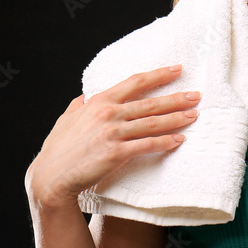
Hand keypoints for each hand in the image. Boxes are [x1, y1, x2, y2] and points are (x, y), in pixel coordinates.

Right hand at [25, 65, 199, 208]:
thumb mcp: (66, 119)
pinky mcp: (116, 153)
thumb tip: (84, 96)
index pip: (135, 82)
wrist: (50, 177)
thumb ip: (78, 106)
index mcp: (99, 101)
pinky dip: (165, 142)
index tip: (177, 70)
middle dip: (176, 98)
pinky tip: (179, 140)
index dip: (158, 75)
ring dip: (176, 119)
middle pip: (150, 103)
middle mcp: (108, 114)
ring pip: (152, 123)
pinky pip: (147, 145)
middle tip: (197, 95)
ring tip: (194, 115)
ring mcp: (112, 133)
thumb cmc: (58, 149)